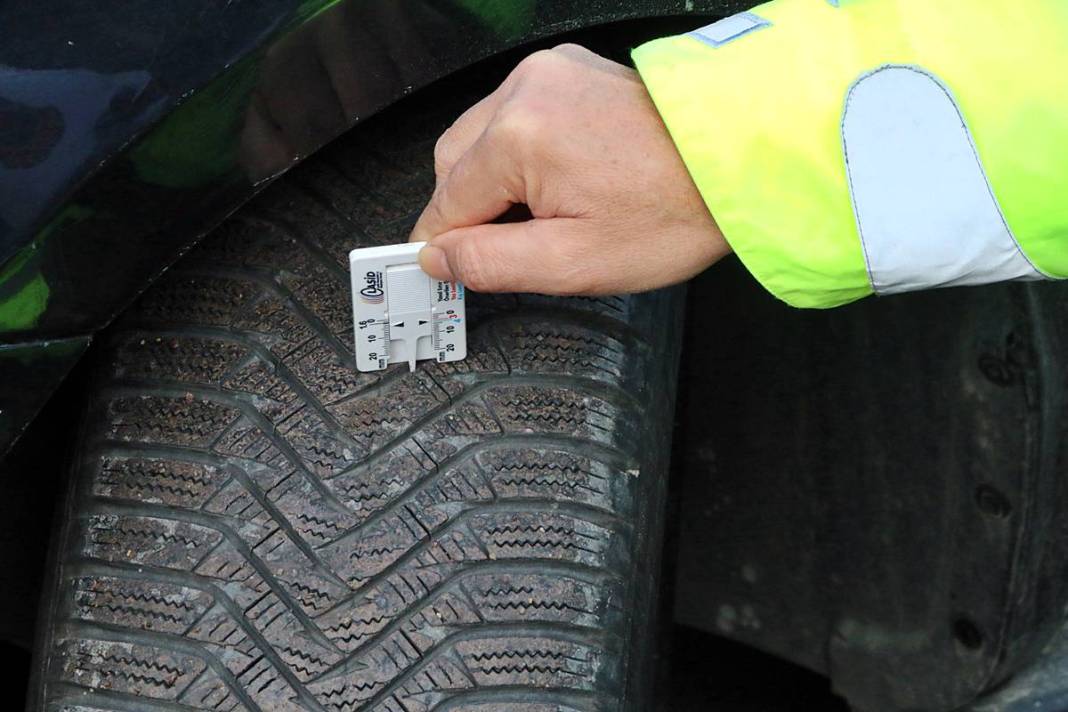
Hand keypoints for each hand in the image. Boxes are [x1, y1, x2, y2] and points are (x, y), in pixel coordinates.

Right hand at [410, 44, 729, 294]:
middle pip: (455, 162)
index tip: (436, 270)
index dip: (442, 244)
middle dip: (471, 209)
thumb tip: (437, 258)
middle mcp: (526, 89)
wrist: (741, 162)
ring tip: (548, 213)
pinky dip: (522, 152)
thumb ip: (491, 262)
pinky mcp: (570, 70)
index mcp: (518, 135)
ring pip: (482, 137)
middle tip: (509, 249)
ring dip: (495, 179)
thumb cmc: (674, 210)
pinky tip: (561, 179)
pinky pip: (516, 115)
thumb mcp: (574, 262)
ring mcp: (549, 73)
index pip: (447, 201)